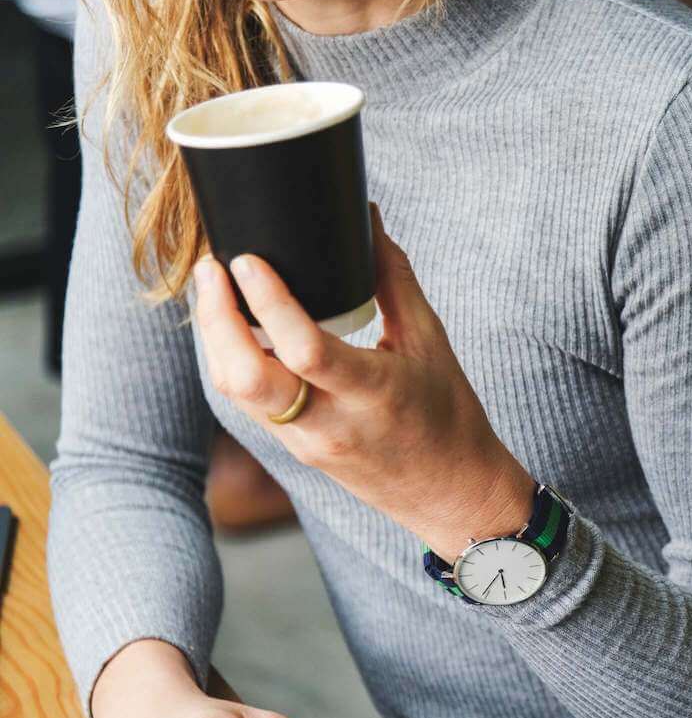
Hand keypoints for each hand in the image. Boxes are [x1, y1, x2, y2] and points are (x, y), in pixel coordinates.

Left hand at [193, 206, 534, 561]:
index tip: (245, 259)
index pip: (304, 350)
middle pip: (244, 378)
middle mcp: (331, 425)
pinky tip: (232, 328)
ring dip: (215, 338)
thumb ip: (393, 280)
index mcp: (374, 395)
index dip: (267, 301)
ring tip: (214, 288)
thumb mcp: (432, 344)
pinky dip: (232, 360)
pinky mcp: (295, 450)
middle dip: (215, 318)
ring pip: (235, 390)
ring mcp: (306, 443)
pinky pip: (247, 403)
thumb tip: (367, 220)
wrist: (452, 497)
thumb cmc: (450, 418)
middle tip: (212, 268)